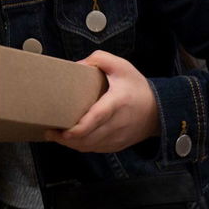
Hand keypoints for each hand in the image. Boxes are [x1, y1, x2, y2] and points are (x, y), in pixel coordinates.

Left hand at [45, 50, 160, 152]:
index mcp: (117, 103)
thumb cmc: (138, 88)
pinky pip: (95, 149)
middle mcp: (118, 124)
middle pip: (89, 137)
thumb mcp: (122, 66)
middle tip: (48, 130)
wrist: (161, 110)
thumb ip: (99, 59)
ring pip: (90, 146)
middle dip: (66, 138)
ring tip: (53, 135)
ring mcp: (118, 137)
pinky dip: (81, 146)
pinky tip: (69, 140)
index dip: (79, 128)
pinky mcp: (117, 145)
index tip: (63, 131)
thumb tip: (77, 65)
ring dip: (71, 144)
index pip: (97, 119)